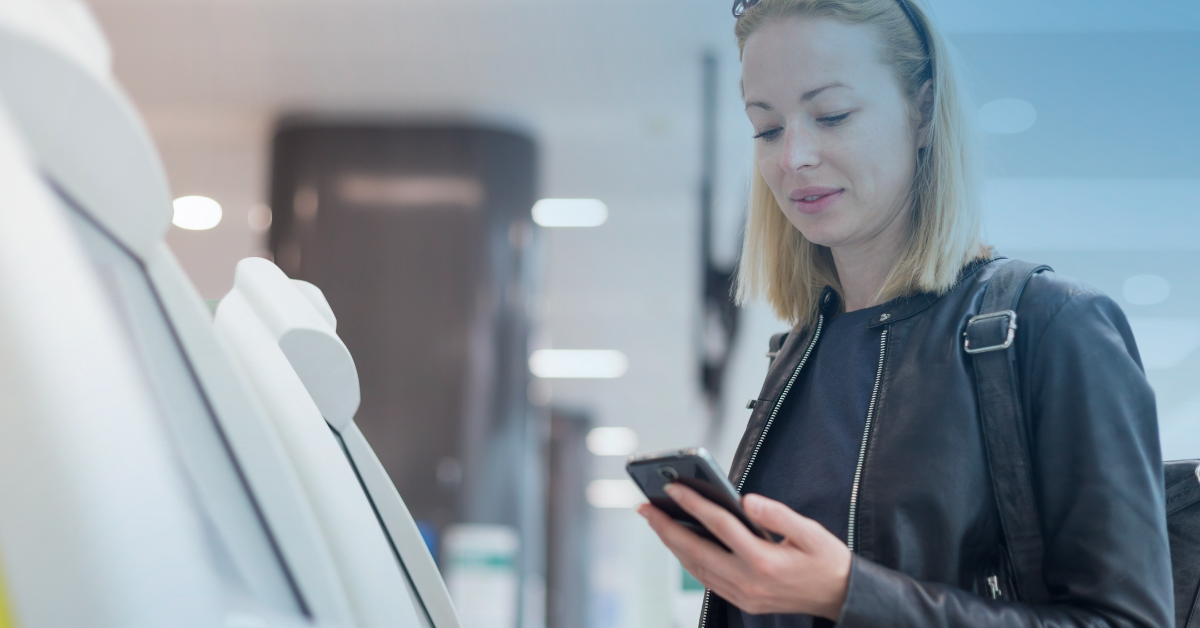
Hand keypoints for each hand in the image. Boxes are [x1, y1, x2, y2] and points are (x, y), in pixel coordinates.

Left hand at [637, 484, 850, 618]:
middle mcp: (748, 582)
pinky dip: (687, 560)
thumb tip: (746, 500)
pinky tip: (678, 544)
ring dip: (671, 544)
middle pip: (695, 550)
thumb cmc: (827, 560)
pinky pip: (705, 580)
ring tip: (655, 521)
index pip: (719, 526)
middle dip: (666, 527)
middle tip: (644, 506)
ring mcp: (742, 595)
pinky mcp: (742, 602)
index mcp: (764, 561)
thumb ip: (778, 513)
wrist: (840, 598)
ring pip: (695, 568)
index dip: (694, 504)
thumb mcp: (811, 532)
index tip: (673, 487)